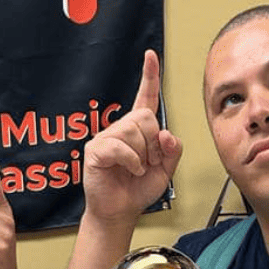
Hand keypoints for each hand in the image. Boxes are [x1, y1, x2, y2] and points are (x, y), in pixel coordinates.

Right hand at [82, 49, 182, 227]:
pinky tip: (129, 170)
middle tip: (148, 162)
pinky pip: (120, 147)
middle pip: (145, 117)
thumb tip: (165, 133)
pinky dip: (131, 161)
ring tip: (136, 169)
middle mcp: (120, 129)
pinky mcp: (96, 151)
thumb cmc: (138, 190)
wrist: (120, 212)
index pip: (145, 98)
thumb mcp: (166, 169)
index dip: (150, 77)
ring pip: (134, 131)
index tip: (150, 56)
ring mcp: (106, 138)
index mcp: (138, 131)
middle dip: (153, 142)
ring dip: (142, 155)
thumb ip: (172, 149)